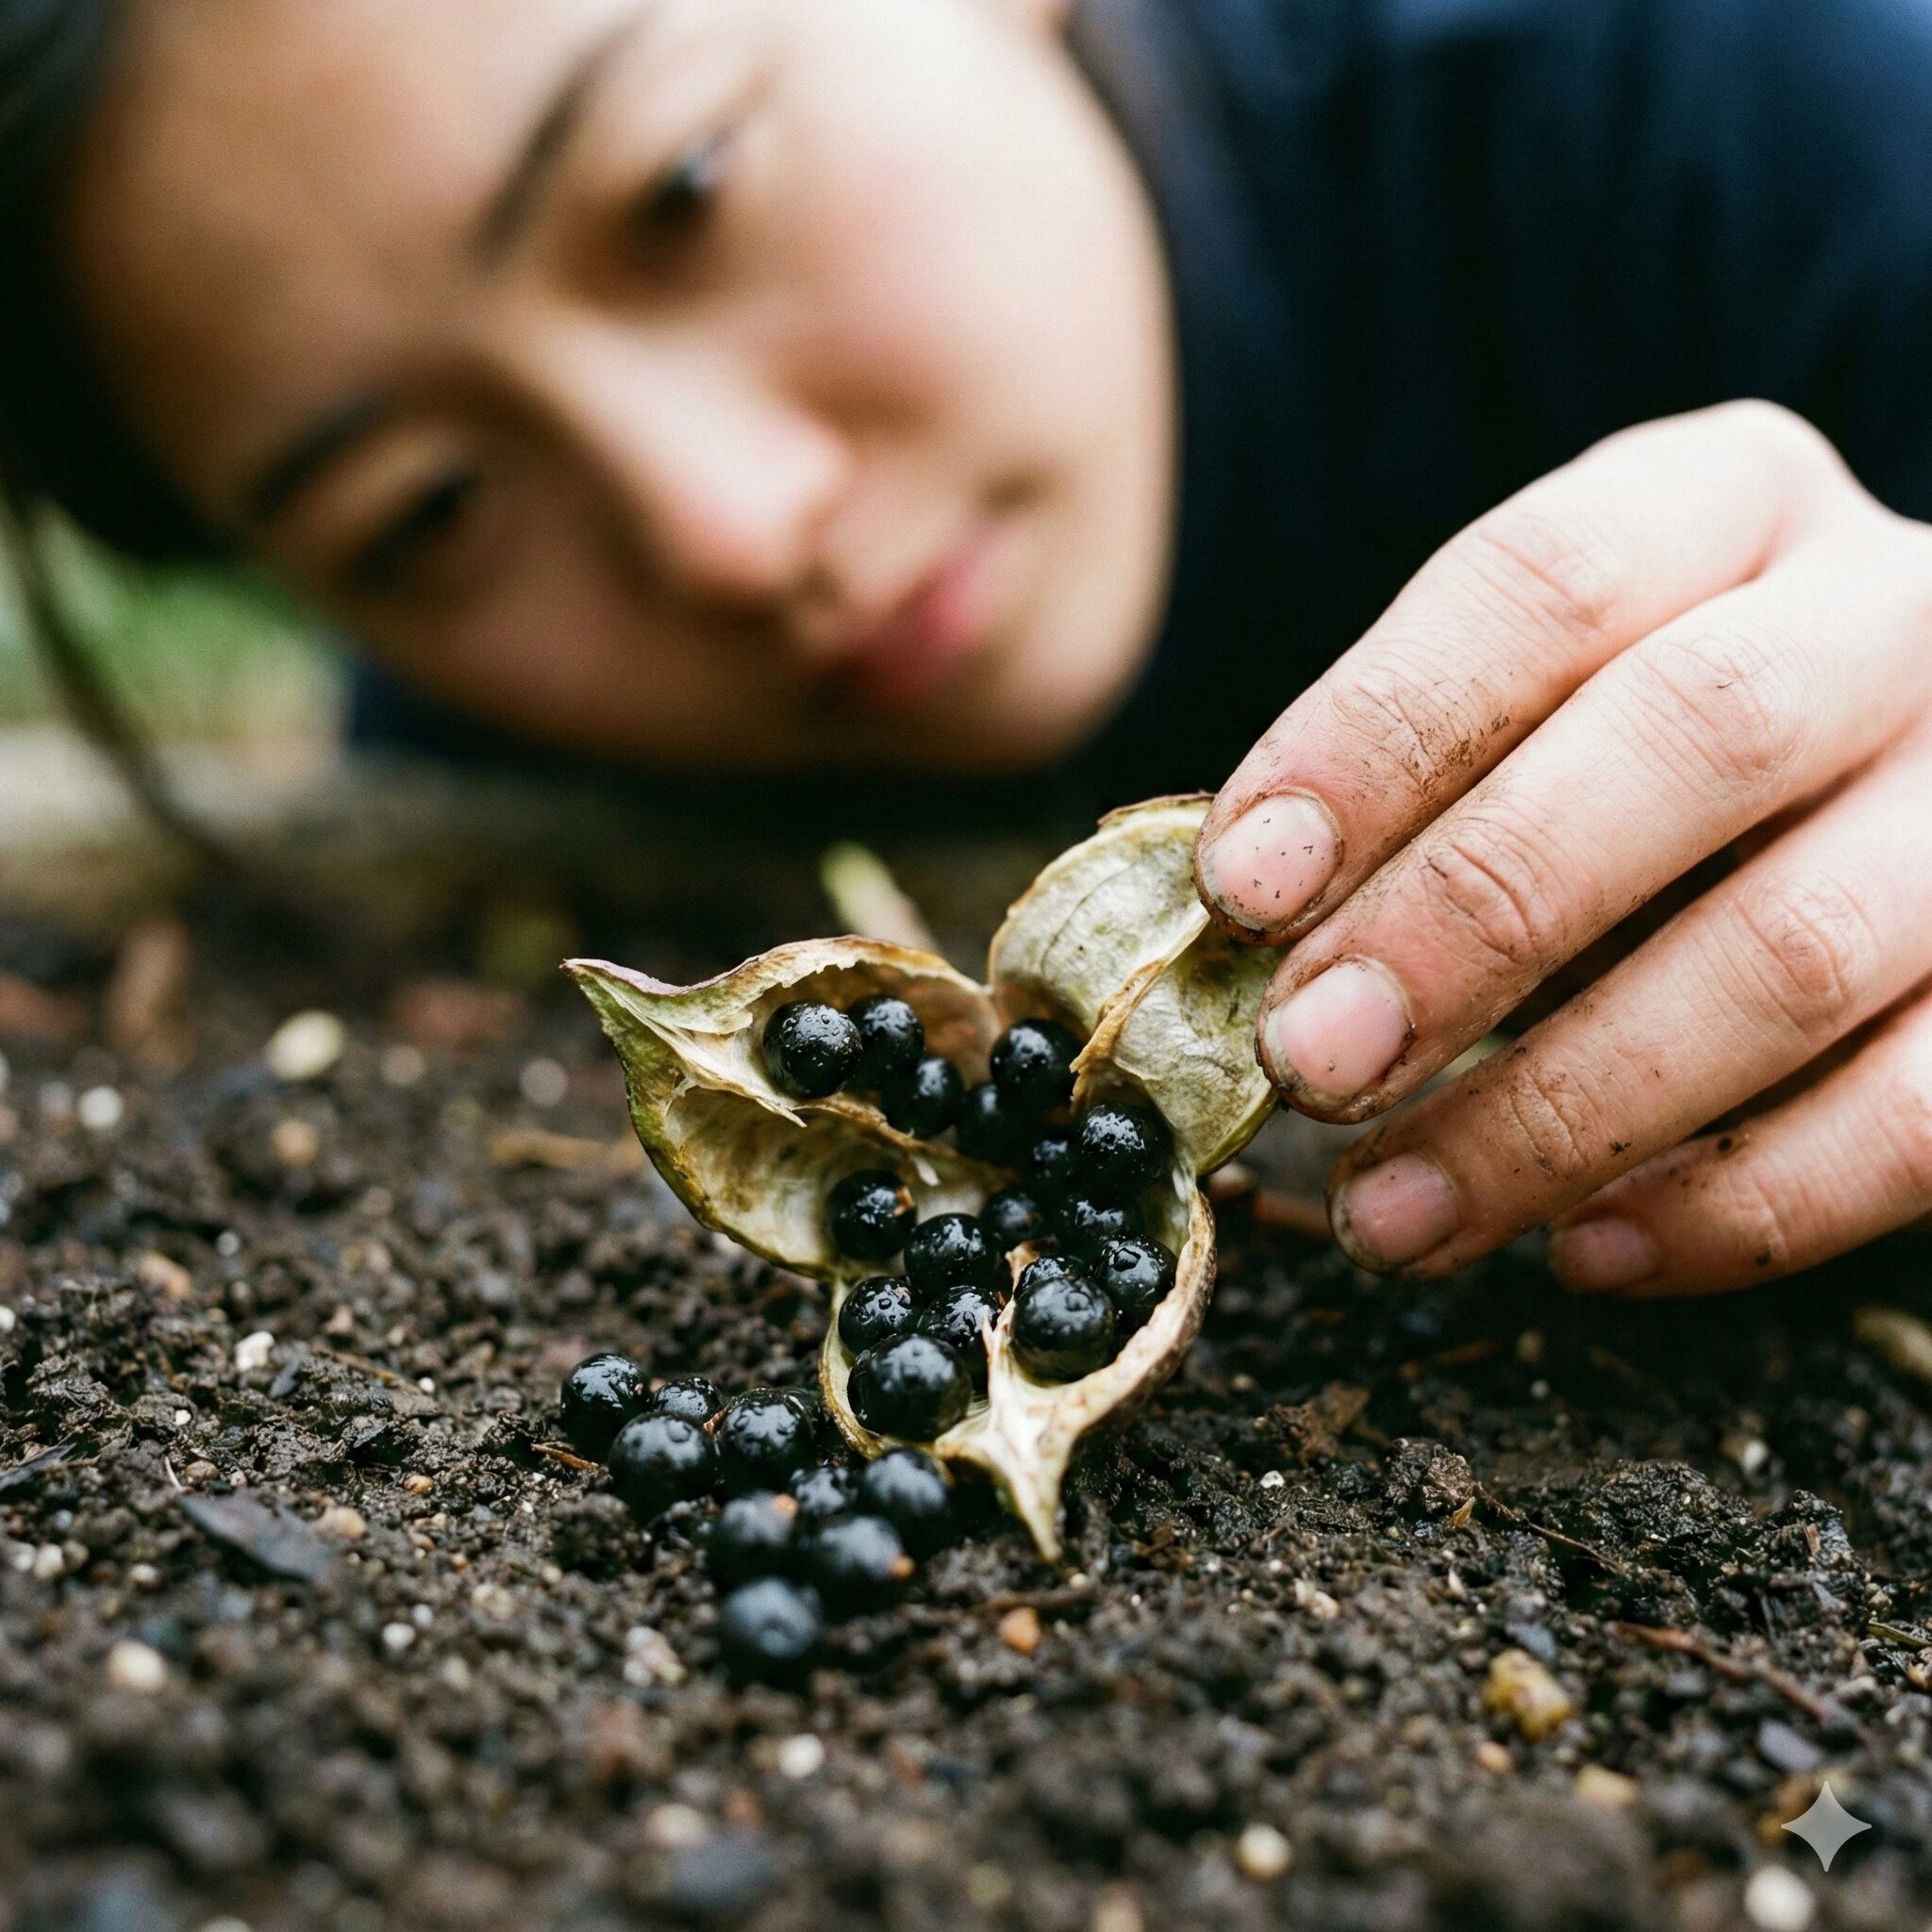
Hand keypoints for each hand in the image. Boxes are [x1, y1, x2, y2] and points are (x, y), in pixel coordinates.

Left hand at [1194, 401, 1931, 1293]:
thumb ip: (1419, 795)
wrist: (1895, 802)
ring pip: (1797, 949)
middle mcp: (1893, 620)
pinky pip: (1918, 1114)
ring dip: (1563, 1106)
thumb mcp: (1540, 722)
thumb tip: (1245, 940)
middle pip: (1691, 736)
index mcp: (1732, 507)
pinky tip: (1579, 1252)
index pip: (1546, 580)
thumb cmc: (1646, 773)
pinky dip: (1733, 1206)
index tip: (1243, 886)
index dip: (1379, 736)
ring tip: (1395, 1211)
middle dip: (1471, 917)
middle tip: (1310, 1059)